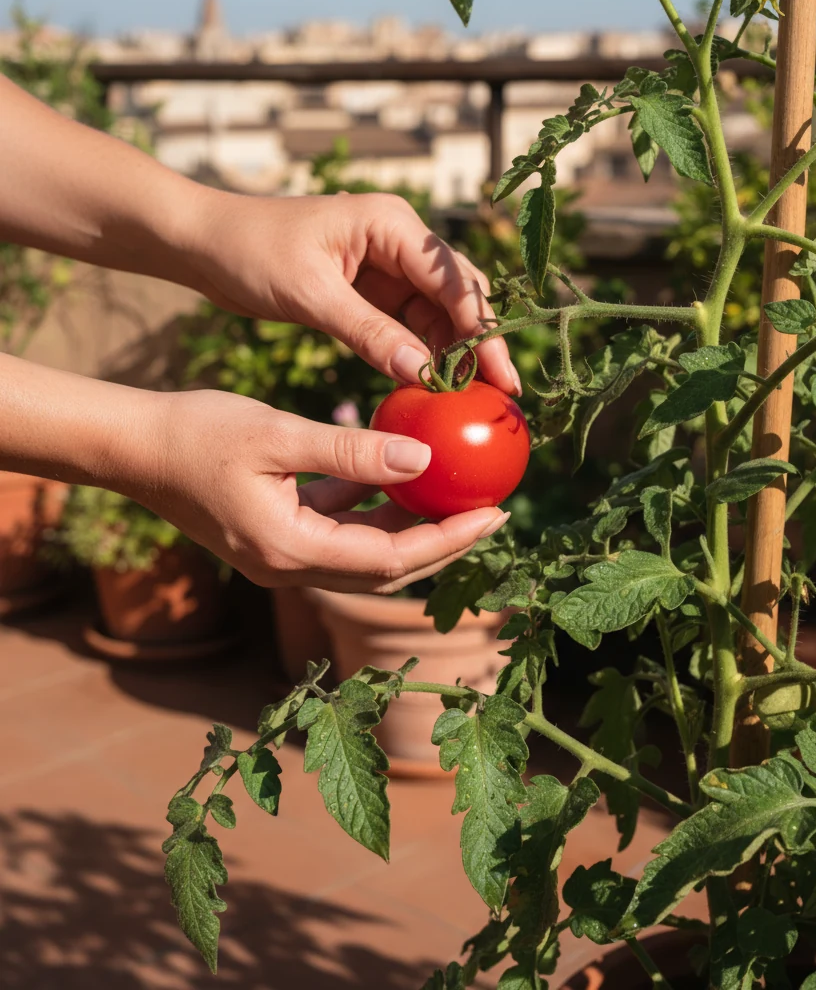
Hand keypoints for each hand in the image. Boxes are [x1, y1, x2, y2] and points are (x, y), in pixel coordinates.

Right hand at [147, 389, 508, 592]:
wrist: (132, 447)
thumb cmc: (197, 435)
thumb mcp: (279, 436)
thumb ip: (352, 451)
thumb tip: (424, 457)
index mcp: (291, 552)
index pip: (392, 559)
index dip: (449, 539)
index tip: (496, 513)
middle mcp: (289, 568)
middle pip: (386, 568)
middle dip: (442, 542)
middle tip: (491, 511)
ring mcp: (280, 556)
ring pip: (365, 553)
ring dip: (410, 527)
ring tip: (455, 494)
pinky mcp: (274, 534)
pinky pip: (338, 531)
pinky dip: (372, 511)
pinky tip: (397, 477)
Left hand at [188, 190, 520, 393]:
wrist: (206, 242)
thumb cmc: (251, 252)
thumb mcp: (310, 294)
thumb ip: (367, 332)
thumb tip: (421, 373)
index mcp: (391, 224)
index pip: (453, 279)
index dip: (481, 329)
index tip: (499, 373)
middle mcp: (398, 241)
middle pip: (457, 295)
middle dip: (480, 344)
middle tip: (503, 394)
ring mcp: (386, 265)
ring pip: (437, 314)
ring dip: (454, 354)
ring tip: (474, 401)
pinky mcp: (370, 291)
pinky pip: (408, 325)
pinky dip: (421, 355)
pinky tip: (433, 389)